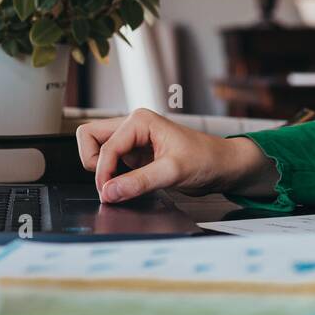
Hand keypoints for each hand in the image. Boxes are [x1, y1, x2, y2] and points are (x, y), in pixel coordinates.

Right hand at [75, 109, 278, 203]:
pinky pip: (111, 163)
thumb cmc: (206, 159)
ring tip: (120, 187)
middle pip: (90, 137)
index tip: (109, 193)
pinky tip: (127, 187)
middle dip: (94, 163)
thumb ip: (139, 182)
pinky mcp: (136, 156)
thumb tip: (109, 192)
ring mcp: (132, 141)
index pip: (104, 146)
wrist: (223, 166)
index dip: (103, 172)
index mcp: (140, 121)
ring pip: (97, 150)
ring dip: (102, 170)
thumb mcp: (173, 172)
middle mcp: (133, 126)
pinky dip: (112, 177)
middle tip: (108, 186)